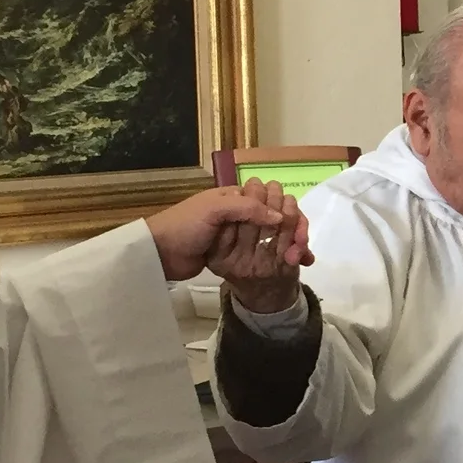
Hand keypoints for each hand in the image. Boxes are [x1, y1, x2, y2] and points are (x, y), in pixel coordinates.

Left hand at [146, 180, 311, 310]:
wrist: (160, 253)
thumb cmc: (185, 225)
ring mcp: (236, 234)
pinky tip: (290, 266)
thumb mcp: (215, 209)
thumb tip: (281, 216)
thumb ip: (248, 208)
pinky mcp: (233, 254)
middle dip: (292, 231)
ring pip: (269, 236)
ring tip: (301, 260)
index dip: (287, 213)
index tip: (299, 231)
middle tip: (302, 249)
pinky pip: (259, 252)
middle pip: (274, 219)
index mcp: (235, 196)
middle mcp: (239, 212)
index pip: (271, 199)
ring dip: (287, 246)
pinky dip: (275, 258)